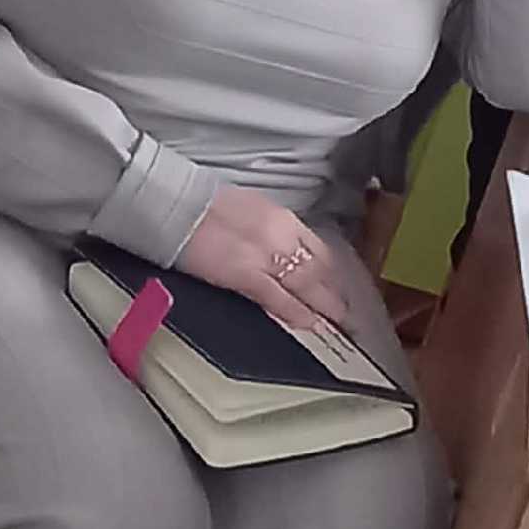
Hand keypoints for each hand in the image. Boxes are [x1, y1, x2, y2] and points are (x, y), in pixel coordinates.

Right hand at [176, 187, 351, 331]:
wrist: (179, 205)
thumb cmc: (209, 207)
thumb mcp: (254, 210)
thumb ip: (274, 231)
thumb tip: (286, 250)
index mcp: (283, 218)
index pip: (319, 248)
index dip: (333, 271)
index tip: (341, 285)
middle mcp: (283, 235)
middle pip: (318, 268)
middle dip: (334, 291)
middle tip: (348, 311)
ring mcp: (266, 255)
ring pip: (305, 284)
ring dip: (323, 304)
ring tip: (336, 321)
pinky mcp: (245, 274)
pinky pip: (277, 297)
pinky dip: (295, 312)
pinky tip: (308, 323)